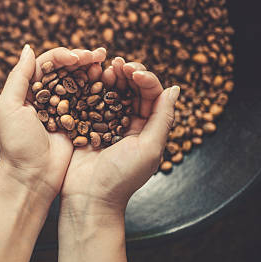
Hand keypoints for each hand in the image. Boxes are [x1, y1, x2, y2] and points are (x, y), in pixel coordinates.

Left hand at [0, 45, 106, 202]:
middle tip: (99, 55)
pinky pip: (90, 101)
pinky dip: (100, 90)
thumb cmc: (16, 145)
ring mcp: (63, 109)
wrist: (31, 178)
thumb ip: (19, 77)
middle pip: (66, 69)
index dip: (63, 55)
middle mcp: (46, 97)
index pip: (47, 63)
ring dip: (94, 70)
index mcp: (28, 90)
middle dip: (83, 59)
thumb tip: (28, 48)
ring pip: (80, 82)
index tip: (77, 57)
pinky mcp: (77, 122)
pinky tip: (110, 83)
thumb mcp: (8, 107)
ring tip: (107, 64)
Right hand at [60, 56, 179, 215]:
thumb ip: (162, 118)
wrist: (88, 198)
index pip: (151, 94)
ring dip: (109, 77)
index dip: (144, 78)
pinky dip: (91, 87)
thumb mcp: (150, 148)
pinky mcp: (85, 124)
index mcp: (147, 128)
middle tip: (117, 63)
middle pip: (131, 89)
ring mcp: (105, 123)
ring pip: (111, 91)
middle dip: (127, 73)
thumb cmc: (121, 178)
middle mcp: (129, 123)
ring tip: (104, 68)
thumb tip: (175, 89)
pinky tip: (88, 78)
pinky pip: (90, 100)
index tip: (133, 71)